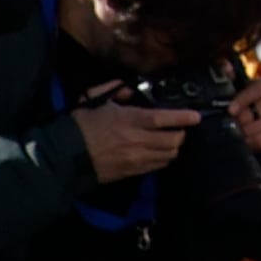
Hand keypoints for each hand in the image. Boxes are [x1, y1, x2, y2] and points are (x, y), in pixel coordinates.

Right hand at [76, 95, 198, 184]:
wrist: (64, 157)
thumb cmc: (79, 126)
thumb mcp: (94, 100)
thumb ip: (116, 90)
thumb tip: (130, 89)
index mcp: (129, 120)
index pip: (164, 119)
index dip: (183, 117)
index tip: (196, 116)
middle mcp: (136, 140)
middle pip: (173, 140)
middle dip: (181, 134)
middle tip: (179, 128)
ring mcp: (135, 159)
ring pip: (168, 155)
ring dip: (173, 147)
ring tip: (169, 140)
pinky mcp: (131, 172)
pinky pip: (157, 166)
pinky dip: (162, 159)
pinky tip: (158, 152)